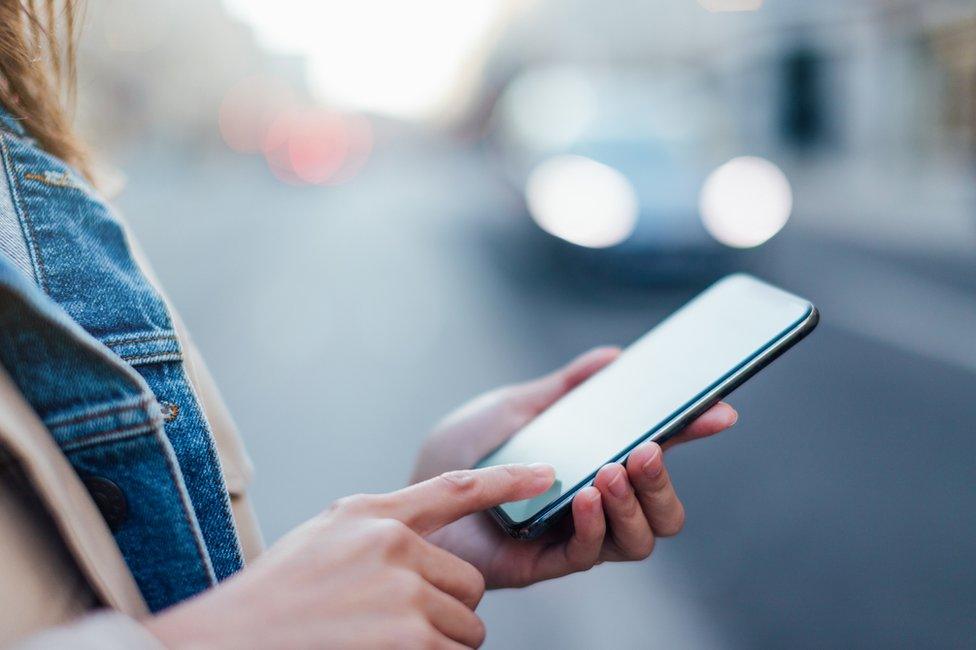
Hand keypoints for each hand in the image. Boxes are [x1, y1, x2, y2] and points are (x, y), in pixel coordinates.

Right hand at [145, 464, 555, 648]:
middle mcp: (392, 544)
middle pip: (469, 584)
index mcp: (371, 513)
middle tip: (399, 625)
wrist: (225, 640)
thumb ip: (379, 529)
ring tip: (383, 642)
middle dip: (447, 610)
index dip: (509, 480)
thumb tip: (428, 546)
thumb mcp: (325, 538)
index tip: (549, 474)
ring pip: (467, 626)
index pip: (456, 488)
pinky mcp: (409, 639)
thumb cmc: (275, 598)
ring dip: (440, 644)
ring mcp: (402, 592)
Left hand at [412, 347, 737, 587]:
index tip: (720, 410)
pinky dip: (595, 525)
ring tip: (612, 470)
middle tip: (646, 449)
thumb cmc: (465, 449)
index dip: (692, 433)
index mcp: (595, 462)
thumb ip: (564, 388)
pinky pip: (588, 554)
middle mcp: (595, 504)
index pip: (657, 453)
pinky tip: (585, 496)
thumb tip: (613, 357)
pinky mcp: (543, 561)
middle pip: (663, 509)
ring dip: (636, 503)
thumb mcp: (516, 407)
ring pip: (640, 538)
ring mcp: (573, 535)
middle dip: (666, 480)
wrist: (413, 490)